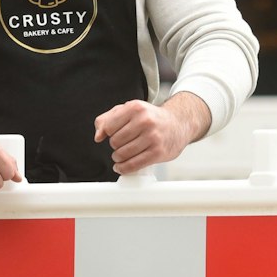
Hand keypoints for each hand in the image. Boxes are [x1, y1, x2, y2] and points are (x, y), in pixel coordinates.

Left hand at [93, 94, 208, 175]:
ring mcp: (153, 137)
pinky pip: (134, 165)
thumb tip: (98, 136)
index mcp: (136, 108)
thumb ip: (108, 119)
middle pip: (115, 142)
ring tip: (122, 155)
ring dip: (118, 158)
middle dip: (115, 146)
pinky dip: (124, 168)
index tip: (113, 134)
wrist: (177, 124)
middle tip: (122, 144)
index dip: (108, 133)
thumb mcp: (129, 110)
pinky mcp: (158, 152)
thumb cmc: (151, 118)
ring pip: (123, 154)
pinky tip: (122, 166)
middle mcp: (145, 121)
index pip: (109, 126)